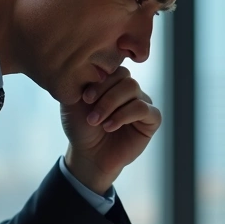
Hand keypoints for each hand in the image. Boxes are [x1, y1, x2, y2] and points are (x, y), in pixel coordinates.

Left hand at [61, 66, 161, 192]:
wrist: (88, 155)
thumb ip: (80, 82)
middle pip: (125, 78)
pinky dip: (124, 116)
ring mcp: (142, 103)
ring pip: (133, 90)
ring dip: (112, 106)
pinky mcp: (151, 120)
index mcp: (113, 81)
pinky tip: (110, 126)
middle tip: (91, 115)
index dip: (100, 81)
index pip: (114, 68)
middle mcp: (130, 89)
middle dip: (105, 96)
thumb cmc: (81, 127)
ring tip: (98, 122)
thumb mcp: (73, 102)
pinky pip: (144, 109)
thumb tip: (94, 68)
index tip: (85, 98)